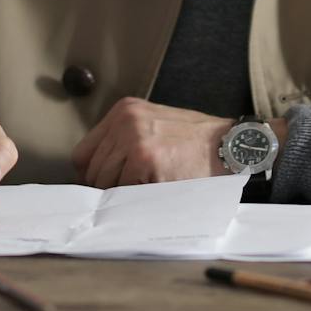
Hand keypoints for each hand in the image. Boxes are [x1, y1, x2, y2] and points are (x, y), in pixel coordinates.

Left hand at [70, 98, 232, 188]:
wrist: (227, 144)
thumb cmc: (194, 141)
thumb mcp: (153, 125)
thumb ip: (123, 141)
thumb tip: (96, 174)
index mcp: (124, 111)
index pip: (83, 152)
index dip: (90, 174)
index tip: (101, 187)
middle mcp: (125, 121)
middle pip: (92, 169)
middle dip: (105, 188)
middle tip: (126, 196)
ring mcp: (133, 139)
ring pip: (105, 182)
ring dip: (121, 194)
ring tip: (144, 192)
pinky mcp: (145, 159)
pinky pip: (124, 190)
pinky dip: (134, 199)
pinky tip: (154, 192)